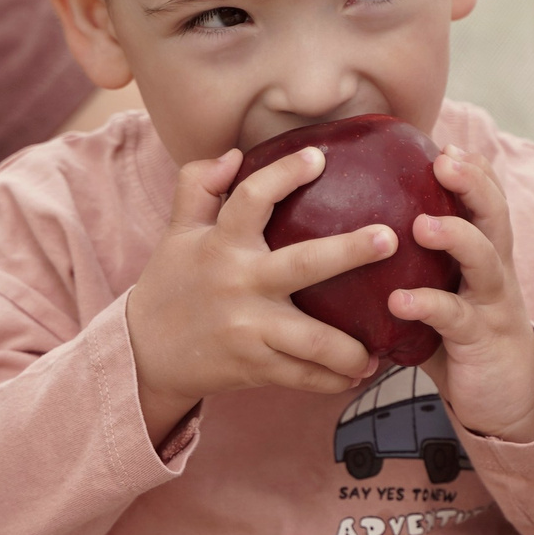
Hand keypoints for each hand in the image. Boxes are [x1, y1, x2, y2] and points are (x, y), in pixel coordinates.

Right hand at [125, 146, 385, 440]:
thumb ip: (198, 187)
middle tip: (389, 239)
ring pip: (313, 339)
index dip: (285, 174)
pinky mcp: (254, 366)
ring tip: (379, 348)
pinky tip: (357, 374)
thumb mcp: (177, 232)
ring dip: (351, 347)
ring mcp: (249, 329)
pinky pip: (303, 375)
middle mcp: (240, 283)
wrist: (144, 353)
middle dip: (350, 252)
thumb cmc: (170, 284)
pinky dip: (333, 379)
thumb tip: (233, 155)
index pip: (253, 198)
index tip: (319, 157)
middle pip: (303, 265)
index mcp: (221, 244)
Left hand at [388, 145, 533, 441]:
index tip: (444, 144)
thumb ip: (413, 265)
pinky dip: (428, 305)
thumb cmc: (460, 339)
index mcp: (485, 254)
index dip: (473, 170)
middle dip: (474, 183)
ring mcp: (493, 304)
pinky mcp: (482, 339)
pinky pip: (456, 318)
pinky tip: (399, 300)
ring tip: (422, 224)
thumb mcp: (444, 292)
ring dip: (455, 236)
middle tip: (445, 161)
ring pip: (485, 259)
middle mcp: (495, 271)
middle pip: (495, 215)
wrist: (506, 399)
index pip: (486, 200)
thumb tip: (349, 234)